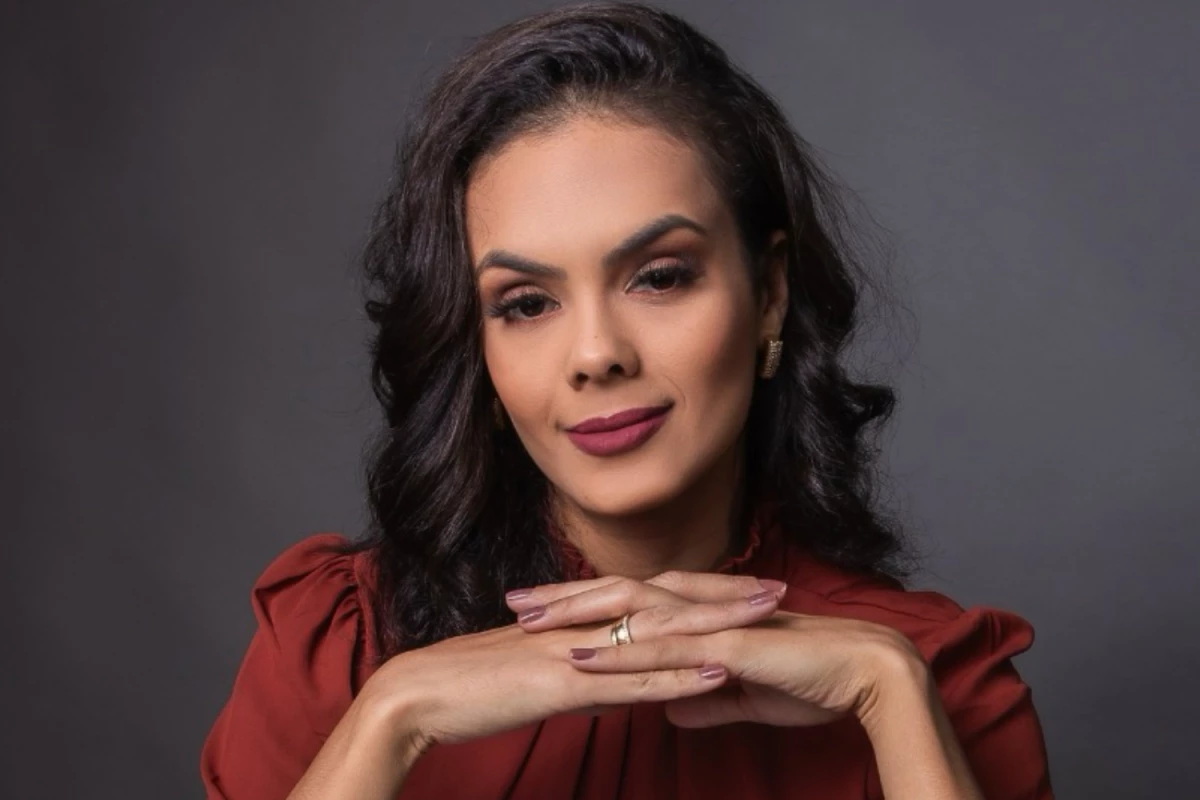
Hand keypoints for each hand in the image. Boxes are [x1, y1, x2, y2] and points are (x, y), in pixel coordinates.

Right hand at [357, 574, 783, 756]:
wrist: (417, 693)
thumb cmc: (471, 687)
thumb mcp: (535, 678)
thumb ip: (577, 676)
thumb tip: (610, 688)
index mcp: (576, 622)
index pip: (650, 599)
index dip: (700, 593)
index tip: (745, 592)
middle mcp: (583, 626)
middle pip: (666, 603)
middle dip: (725, 597)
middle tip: (779, 591)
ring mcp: (577, 650)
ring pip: (658, 634)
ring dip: (717, 625)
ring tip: (766, 619)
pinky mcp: (564, 683)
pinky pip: (631, 679)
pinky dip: (678, 676)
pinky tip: (718, 673)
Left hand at [519, 571, 926, 729]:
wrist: (865, 673)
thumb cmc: (810, 678)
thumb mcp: (742, 694)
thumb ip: (701, 697)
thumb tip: (666, 709)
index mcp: (703, 612)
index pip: (631, 600)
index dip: (585, 603)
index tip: (541, 608)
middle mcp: (700, 606)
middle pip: (618, 593)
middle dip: (563, 596)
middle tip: (513, 599)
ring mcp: (711, 621)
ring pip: (631, 612)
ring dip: (577, 615)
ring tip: (529, 622)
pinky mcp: (726, 645)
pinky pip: (662, 650)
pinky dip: (620, 653)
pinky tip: (582, 659)